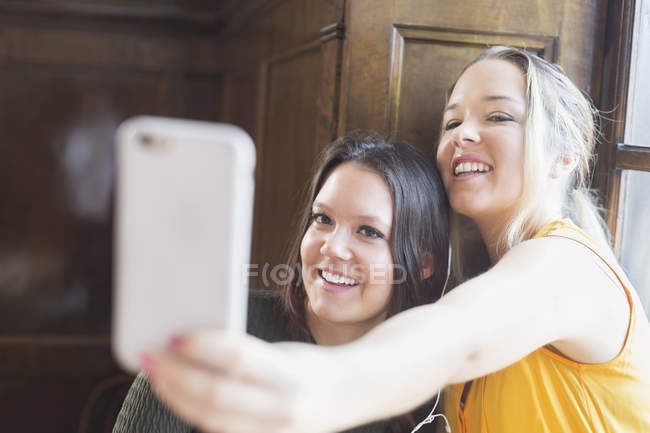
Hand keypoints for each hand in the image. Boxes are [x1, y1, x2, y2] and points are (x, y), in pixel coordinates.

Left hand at [140, 331, 332, 432]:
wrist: (350, 395)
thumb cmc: (310, 365)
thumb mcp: (283, 352)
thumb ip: (245, 355)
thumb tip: (192, 345)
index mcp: (291, 374)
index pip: (239, 359)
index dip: (203, 347)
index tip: (174, 335)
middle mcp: (283, 407)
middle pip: (216, 394)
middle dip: (176, 375)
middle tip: (149, 355)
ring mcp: (274, 432)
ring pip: (211, 419)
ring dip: (176, 396)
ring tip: (156, 374)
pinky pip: (218, 431)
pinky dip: (193, 412)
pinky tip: (177, 395)